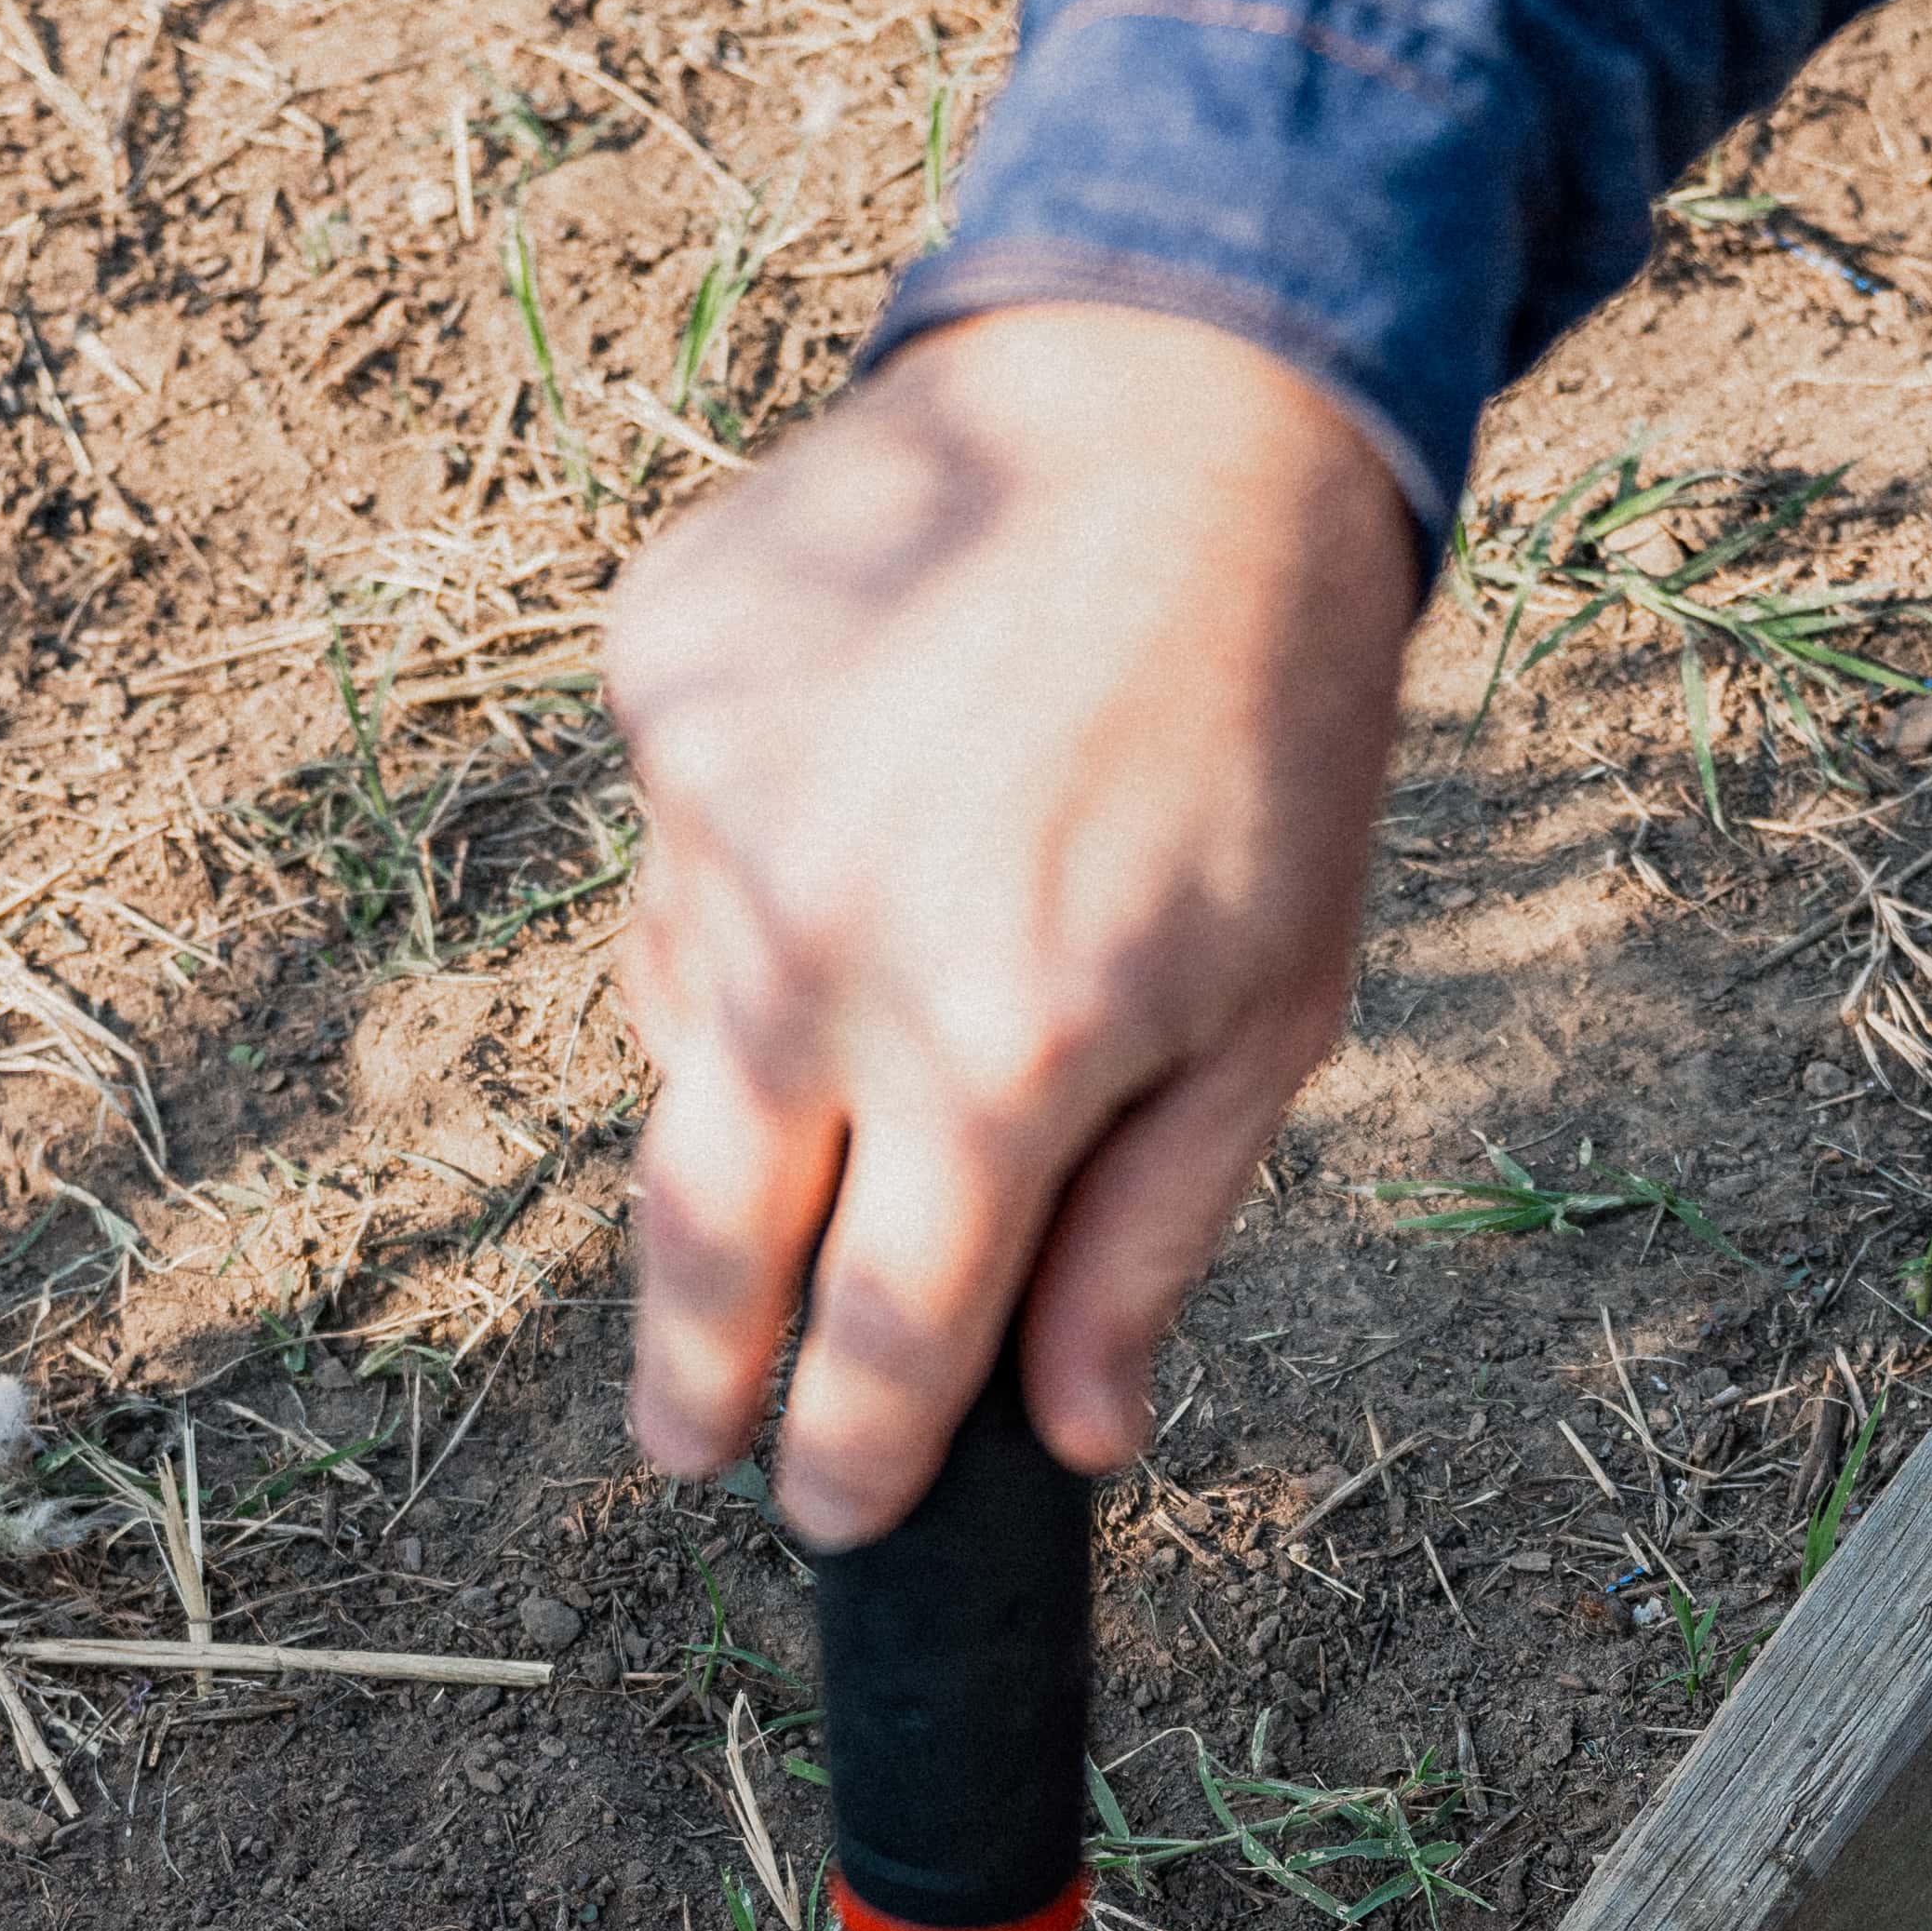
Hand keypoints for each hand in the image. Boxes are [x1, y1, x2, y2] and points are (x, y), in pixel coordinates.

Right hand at [607, 303, 1426, 1542]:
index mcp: (998, 1048)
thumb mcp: (1272, 1008)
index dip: (846, 1457)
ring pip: (682, 1036)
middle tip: (683, 1443)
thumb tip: (1071, 1437)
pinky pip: (669, 867)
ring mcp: (713, 806)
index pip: (879, 1338)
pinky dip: (740, 901)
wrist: (1175, 413)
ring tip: (862, 1027)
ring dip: (747, 1092)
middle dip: (694, 1369)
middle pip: (709, 1235)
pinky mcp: (659, 685)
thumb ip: (1150, 1235)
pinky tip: (856, 830)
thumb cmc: (1261, 733)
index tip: (824, 1516)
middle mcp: (823, 942)